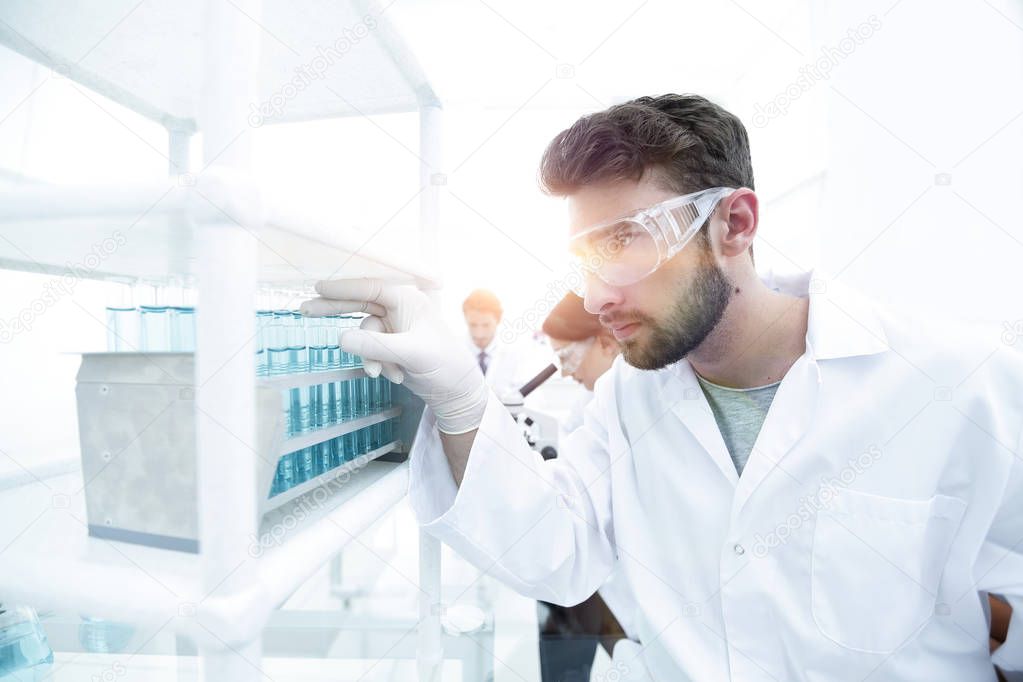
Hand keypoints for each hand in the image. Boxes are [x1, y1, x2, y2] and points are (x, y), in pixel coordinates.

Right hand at [300, 279, 487, 434]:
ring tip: (381, 373)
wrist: (455, 392)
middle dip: (335, 309)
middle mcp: (400, 308)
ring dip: (370, 356)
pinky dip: (378, 364)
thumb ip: (375, 346)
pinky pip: (370, 350)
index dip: (343, 287)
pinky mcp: (391, 345)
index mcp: (409, 299)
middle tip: (305, 309)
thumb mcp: (410, 354)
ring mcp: (394, 327)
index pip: (370, 286)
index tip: (317, 288)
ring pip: (364, 334)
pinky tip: (394, 376)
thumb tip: (340, 339)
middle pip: (360, 303)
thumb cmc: (444, 365)